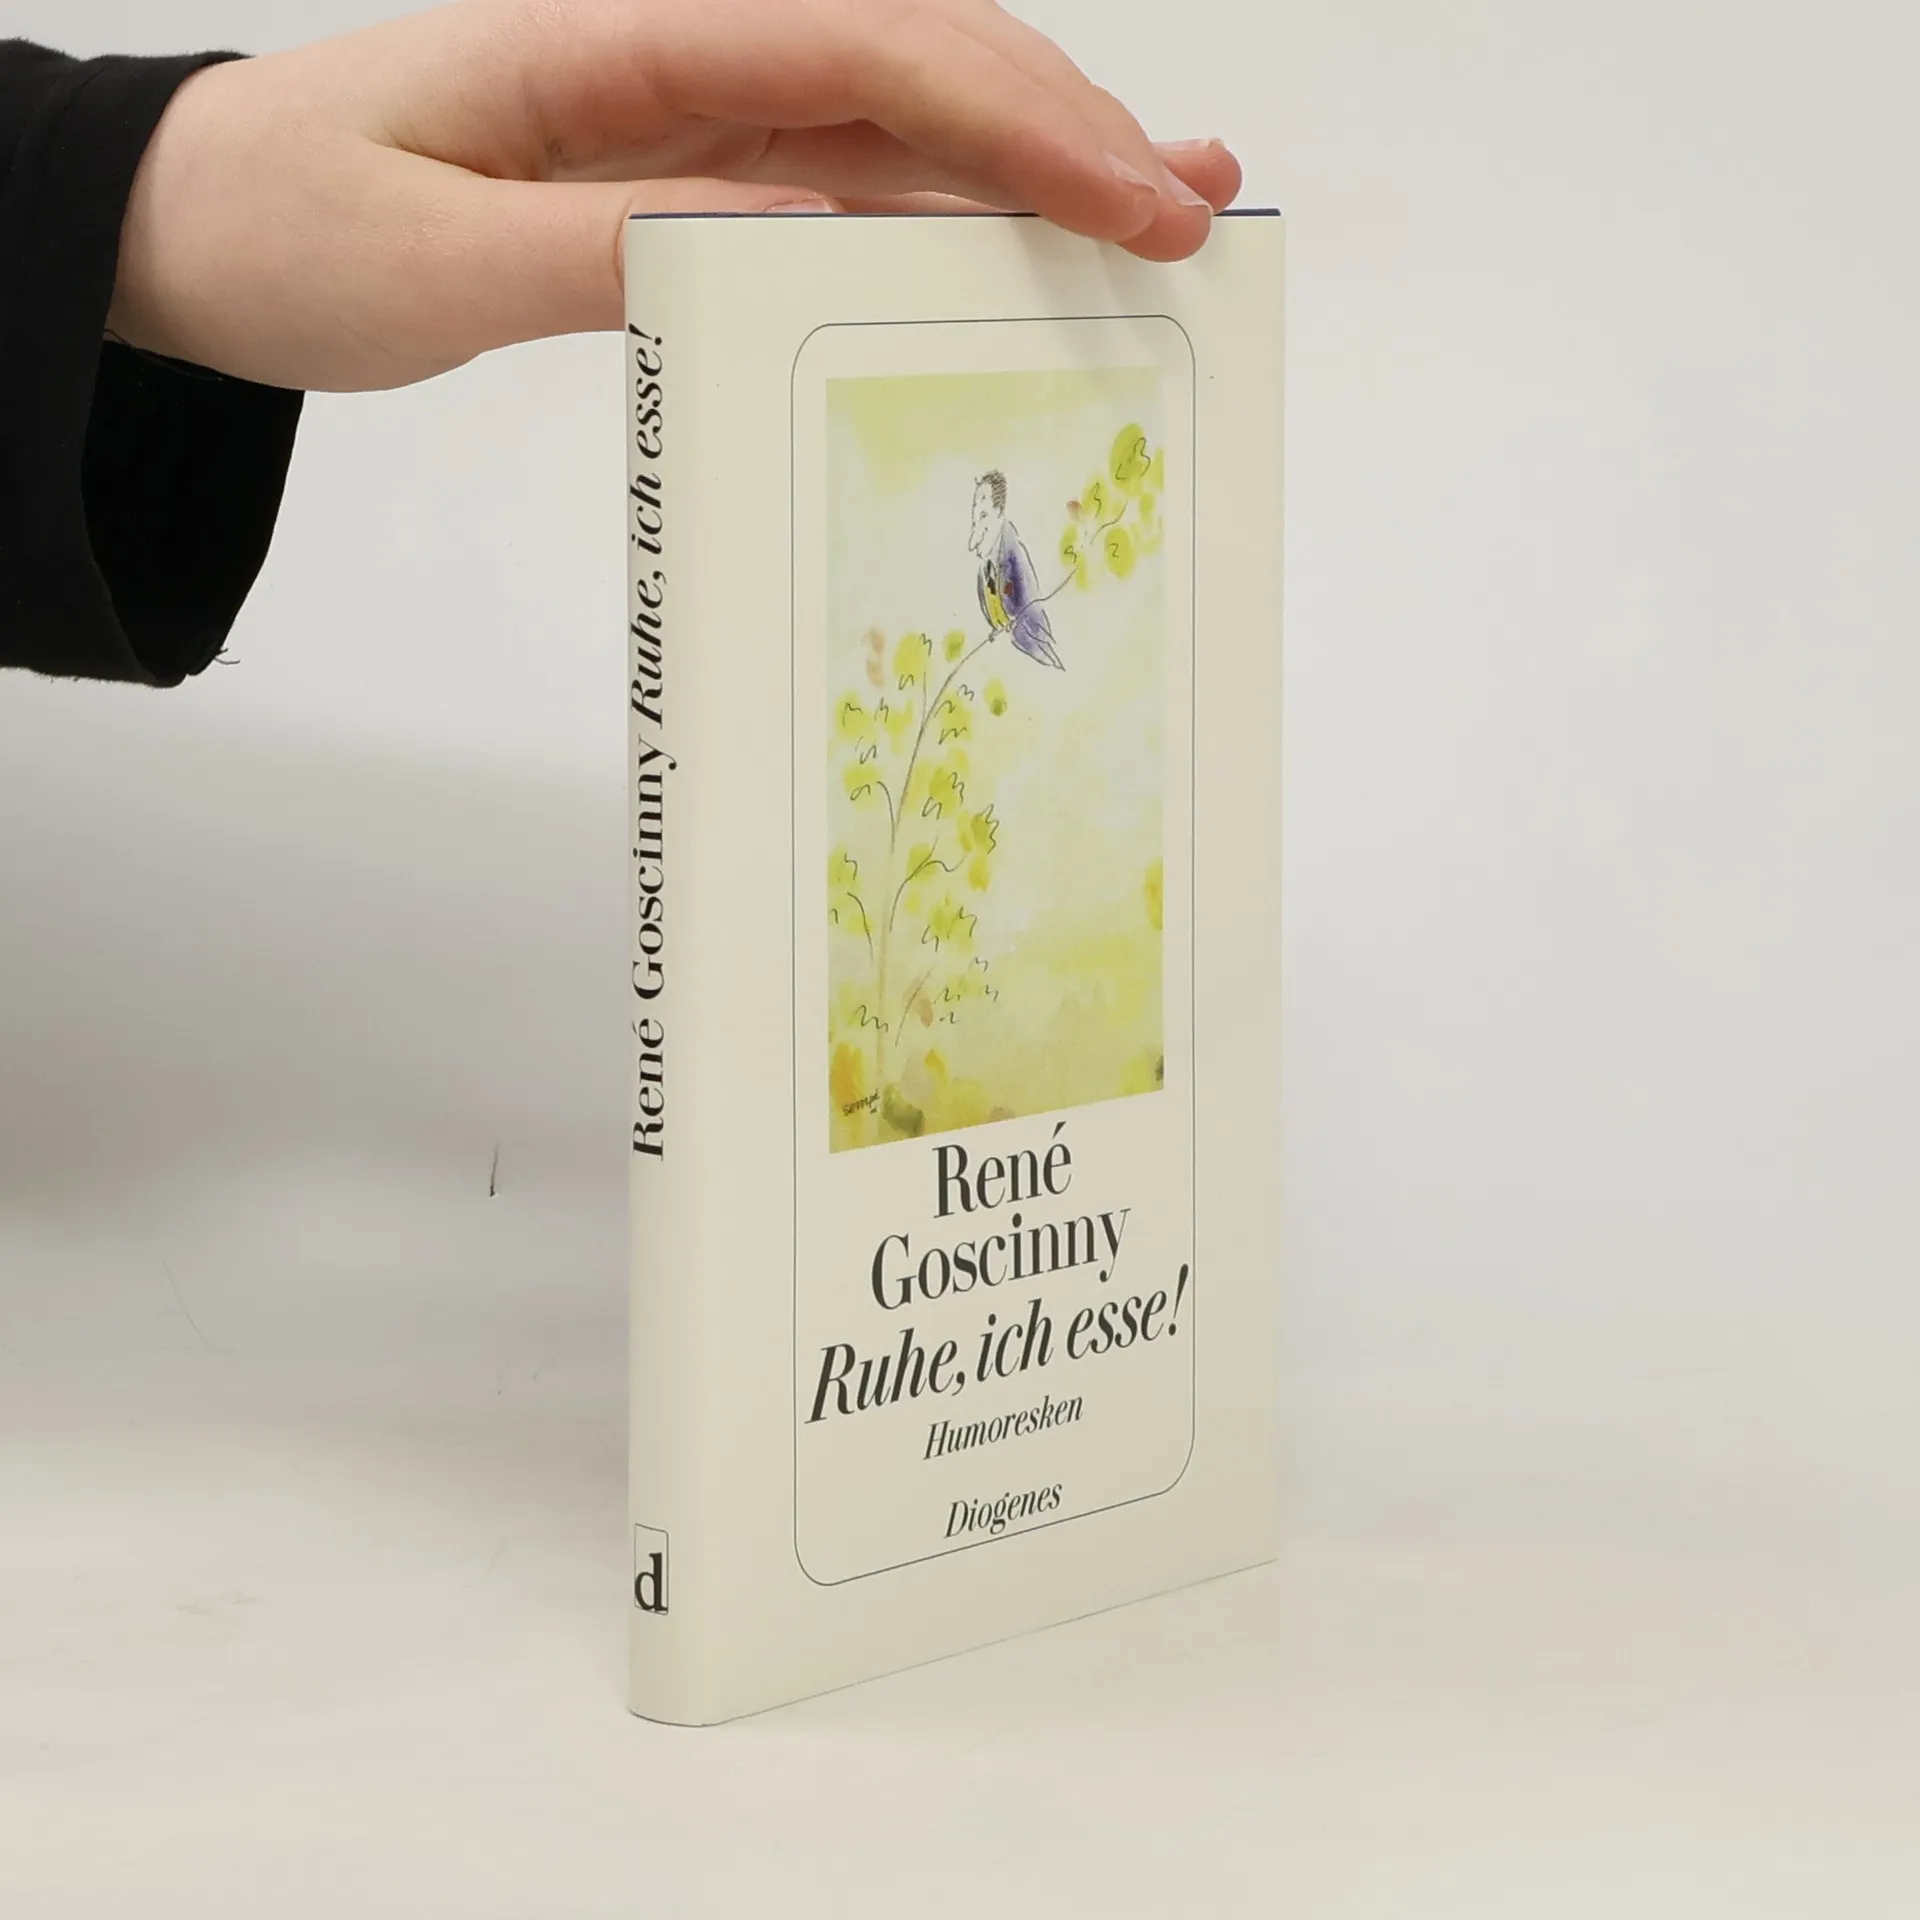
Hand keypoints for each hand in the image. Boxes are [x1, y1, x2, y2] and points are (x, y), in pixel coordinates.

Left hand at [109, 0, 1241, 391]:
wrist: (190, 229)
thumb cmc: (279, 228)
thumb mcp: (430, 261)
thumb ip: (609, 252)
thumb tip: (792, 250)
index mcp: (620, 41)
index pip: (863, 53)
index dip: (1014, 118)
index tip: (1127, 195)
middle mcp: (676, 58)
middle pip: (915, 62)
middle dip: (1065, 131)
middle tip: (1194, 211)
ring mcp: (687, 118)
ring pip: (898, 123)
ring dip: (1032, 167)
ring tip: (1160, 220)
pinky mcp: (680, 179)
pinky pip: (838, 191)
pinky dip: (940, 221)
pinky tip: (1016, 249)